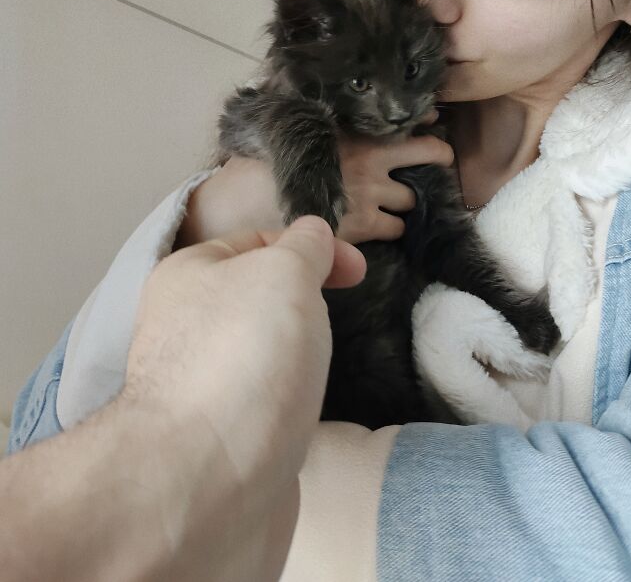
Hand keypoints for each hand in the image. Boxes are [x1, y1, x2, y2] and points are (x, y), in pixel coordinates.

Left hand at [123, 216, 365, 579]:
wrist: (205, 482)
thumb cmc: (244, 356)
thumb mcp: (284, 272)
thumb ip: (304, 245)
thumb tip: (312, 235)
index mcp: (187, 275)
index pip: (256, 240)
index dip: (311, 247)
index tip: (358, 271)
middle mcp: (185, 326)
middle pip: (261, 298)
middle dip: (306, 306)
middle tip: (329, 325)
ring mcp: (199, 385)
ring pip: (264, 353)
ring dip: (298, 359)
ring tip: (312, 376)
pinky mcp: (217, 437)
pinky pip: (263, 404)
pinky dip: (288, 405)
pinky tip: (299, 417)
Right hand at [175, 110, 453, 248]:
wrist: (244, 202)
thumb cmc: (261, 160)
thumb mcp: (292, 127)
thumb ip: (321, 119)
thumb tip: (332, 106)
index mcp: (356, 131)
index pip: (412, 121)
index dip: (429, 125)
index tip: (435, 124)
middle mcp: (372, 161)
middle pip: (430, 156)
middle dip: (428, 163)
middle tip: (425, 168)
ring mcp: (370, 195)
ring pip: (412, 199)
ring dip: (406, 201)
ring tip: (391, 202)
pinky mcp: (362, 228)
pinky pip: (395, 230)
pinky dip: (391, 228)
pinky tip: (376, 226)